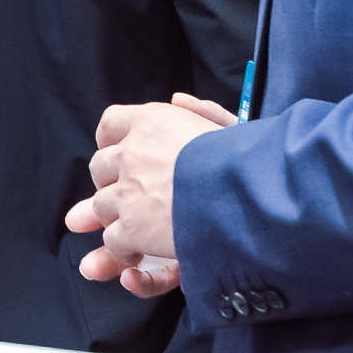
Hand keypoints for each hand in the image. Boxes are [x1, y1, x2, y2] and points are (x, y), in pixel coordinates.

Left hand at [64, 93, 232, 295]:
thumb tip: (179, 99)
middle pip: (100, 166)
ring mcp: (127, 191)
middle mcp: (131, 152)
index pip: (113, 123)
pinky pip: (114, 239)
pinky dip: (125, 249)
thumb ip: (204, 112)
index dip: (114, 142)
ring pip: (101, 205)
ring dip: (118, 219)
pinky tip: (143, 253)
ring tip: (142, 231)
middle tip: (131, 198)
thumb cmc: (246, 165)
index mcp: (152, 121)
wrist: (251, 198)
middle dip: (111, 183)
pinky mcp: (131, 227)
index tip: (121, 155)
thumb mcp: (230, 129)